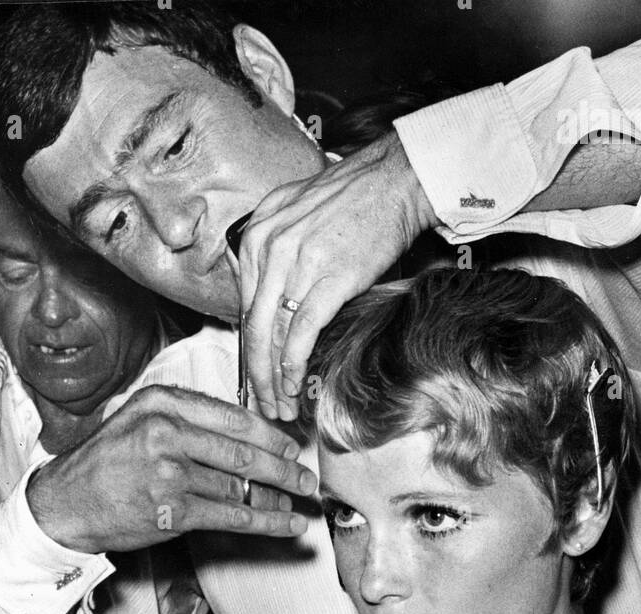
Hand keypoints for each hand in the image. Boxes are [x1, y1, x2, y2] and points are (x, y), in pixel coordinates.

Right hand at [26, 386, 316, 553]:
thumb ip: (184, 416)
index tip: (291, 444)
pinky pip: (232, 516)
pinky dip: (267, 522)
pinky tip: (288, 525)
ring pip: (241, 484)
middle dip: (284, 466)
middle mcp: (167, 433)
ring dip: (278, 496)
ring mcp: (170, 474)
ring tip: (300, 502)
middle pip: (244, 450)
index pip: (232, 416)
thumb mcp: (137, 419)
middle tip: (308, 477)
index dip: (270, 433)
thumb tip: (243, 428)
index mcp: (162, 403)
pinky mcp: (172, 512)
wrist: (65, 503)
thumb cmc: (106, 462)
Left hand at [238, 130, 434, 419]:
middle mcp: (270, 250)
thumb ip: (272, 251)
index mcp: (257, 236)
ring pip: (274, 336)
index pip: (245, 307)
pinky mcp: (329, 280)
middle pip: (253, 328)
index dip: (248, 349)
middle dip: (255, 376)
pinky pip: (301, 333)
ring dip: (275, 380)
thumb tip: (266, 297)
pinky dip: (293, 364)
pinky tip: (293, 384)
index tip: (254, 376)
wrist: (394, 180)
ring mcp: (298, 265)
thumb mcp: (293, 214)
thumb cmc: (353, 198)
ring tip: (281, 406)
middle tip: (263, 405)